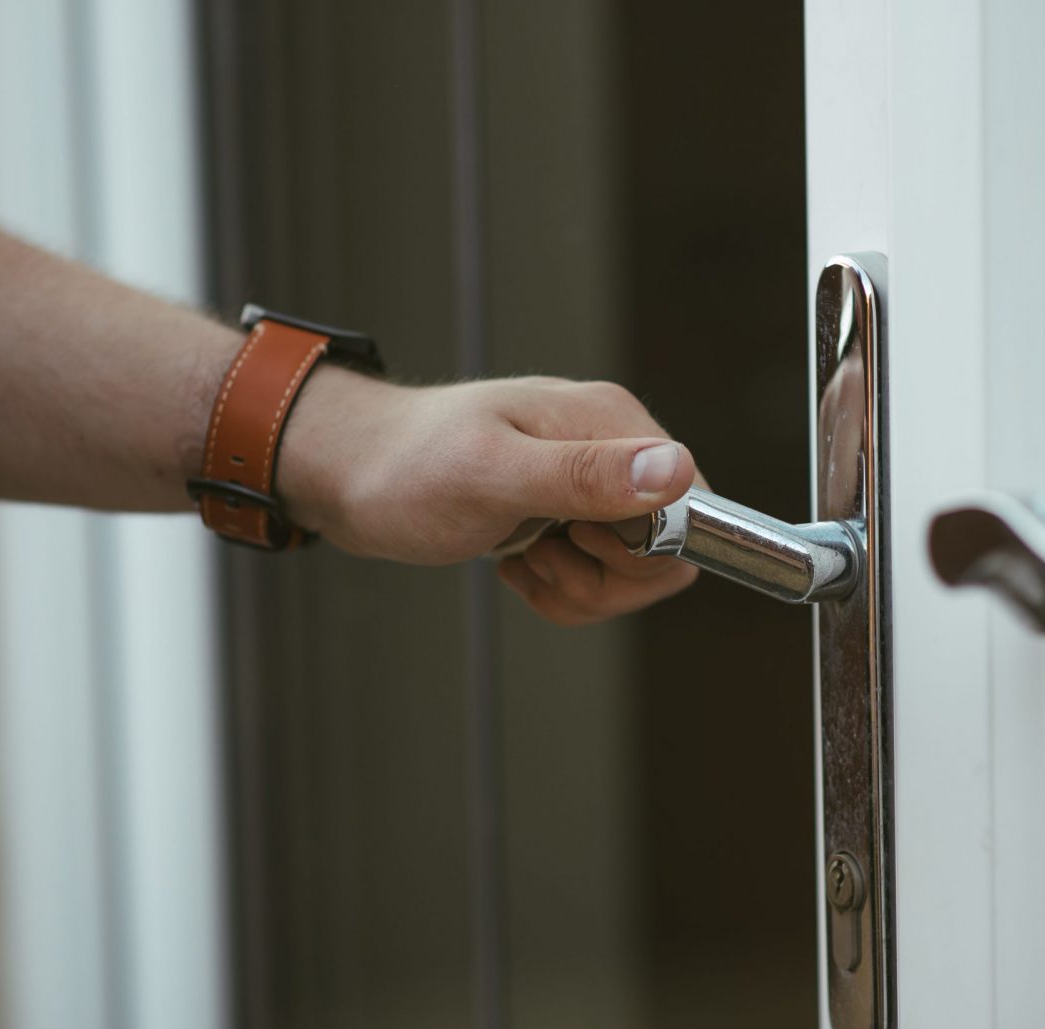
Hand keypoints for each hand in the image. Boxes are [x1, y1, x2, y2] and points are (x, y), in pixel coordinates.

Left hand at [278, 368, 699, 622]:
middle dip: (606, 580)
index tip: (579, 542)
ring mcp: (590, 485)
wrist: (350, 474)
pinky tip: (516, 565)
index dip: (646, 550)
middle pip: (667, 550)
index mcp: (611, 423)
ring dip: (578, 588)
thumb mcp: (493, 476)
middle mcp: (611, 449)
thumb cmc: (407, 467)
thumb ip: (584, 475)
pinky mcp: (568, 515)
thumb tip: (674, 472)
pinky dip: (559, 590)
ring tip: (522, 558)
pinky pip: (598, 579)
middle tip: (541, 555)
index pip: (693, 507)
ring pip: (634, 574)